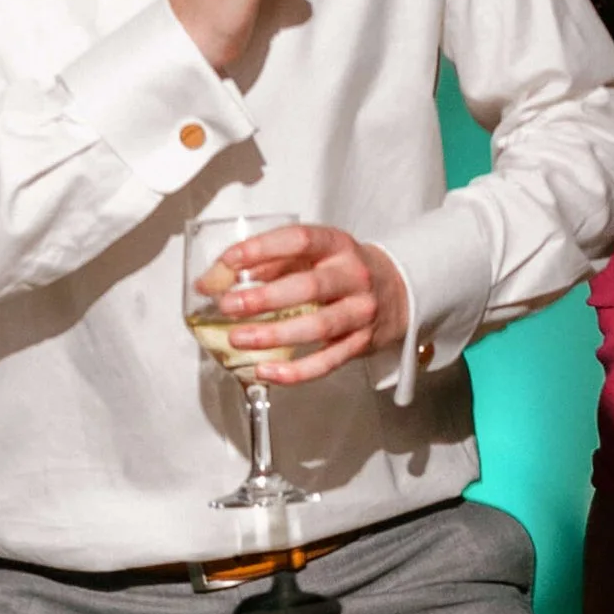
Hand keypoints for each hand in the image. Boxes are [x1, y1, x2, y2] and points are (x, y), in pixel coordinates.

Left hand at [207, 224, 410, 384]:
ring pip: (318, 326)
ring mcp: (361, 311)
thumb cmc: (343, 271)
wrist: (401, 291)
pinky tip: (266, 372)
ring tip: (238, 339)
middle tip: (228, 306)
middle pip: (309, 286)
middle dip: (264, 298)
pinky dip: (295, 371)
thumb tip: (213, 280)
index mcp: (337, 245)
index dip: (261, 249)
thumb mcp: (315, 255)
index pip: (298, 240)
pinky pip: (328, 361)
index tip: (229, 262)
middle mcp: (353, 276)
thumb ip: (269, 263)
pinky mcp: (362, 343)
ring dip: (275, 335)